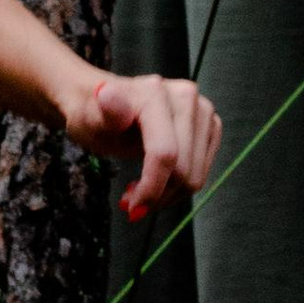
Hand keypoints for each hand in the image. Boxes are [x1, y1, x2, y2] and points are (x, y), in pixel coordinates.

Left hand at [65, 70, 221, 222]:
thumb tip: (105, 94)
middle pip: (183, 169)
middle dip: (156, 195)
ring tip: (139, 190)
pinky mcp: (212, 124)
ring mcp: (202, 109)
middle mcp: (185, 96)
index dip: (150, 188)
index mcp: (154, 93)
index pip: (164, 154)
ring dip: (166, 194)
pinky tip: (157, 179)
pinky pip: (202, 170)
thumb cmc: (96, 115)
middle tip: (129, 202)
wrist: (106, 102)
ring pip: (195, 175)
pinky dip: (179, 185)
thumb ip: (105, 114)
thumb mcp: (92, 120)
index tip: (131, 209)